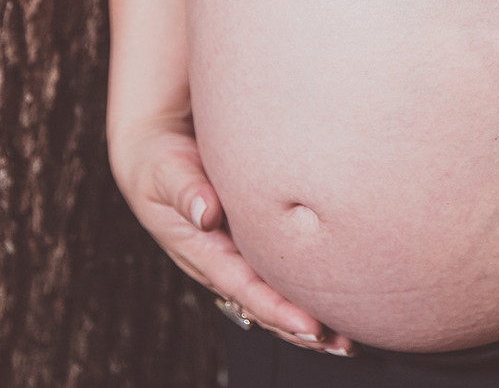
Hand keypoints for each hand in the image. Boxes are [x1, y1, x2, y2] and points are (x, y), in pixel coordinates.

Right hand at [108, 113, 355, 355]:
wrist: (153, 154)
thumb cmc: (160, 161)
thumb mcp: (166, 172)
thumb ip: (185, 190)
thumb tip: (206, 213)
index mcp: (202, 250)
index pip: (244, 287)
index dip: (276, 309)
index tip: (310, 325)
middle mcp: (221, 262)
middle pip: (263, 305)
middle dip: (300, 329)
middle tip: (341, 345)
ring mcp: (235, 257)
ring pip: (273, 297)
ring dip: (307, 323)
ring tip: (345, 343)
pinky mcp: (248, 245)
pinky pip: (277, 276)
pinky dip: (304, 293)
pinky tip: (334, 305)